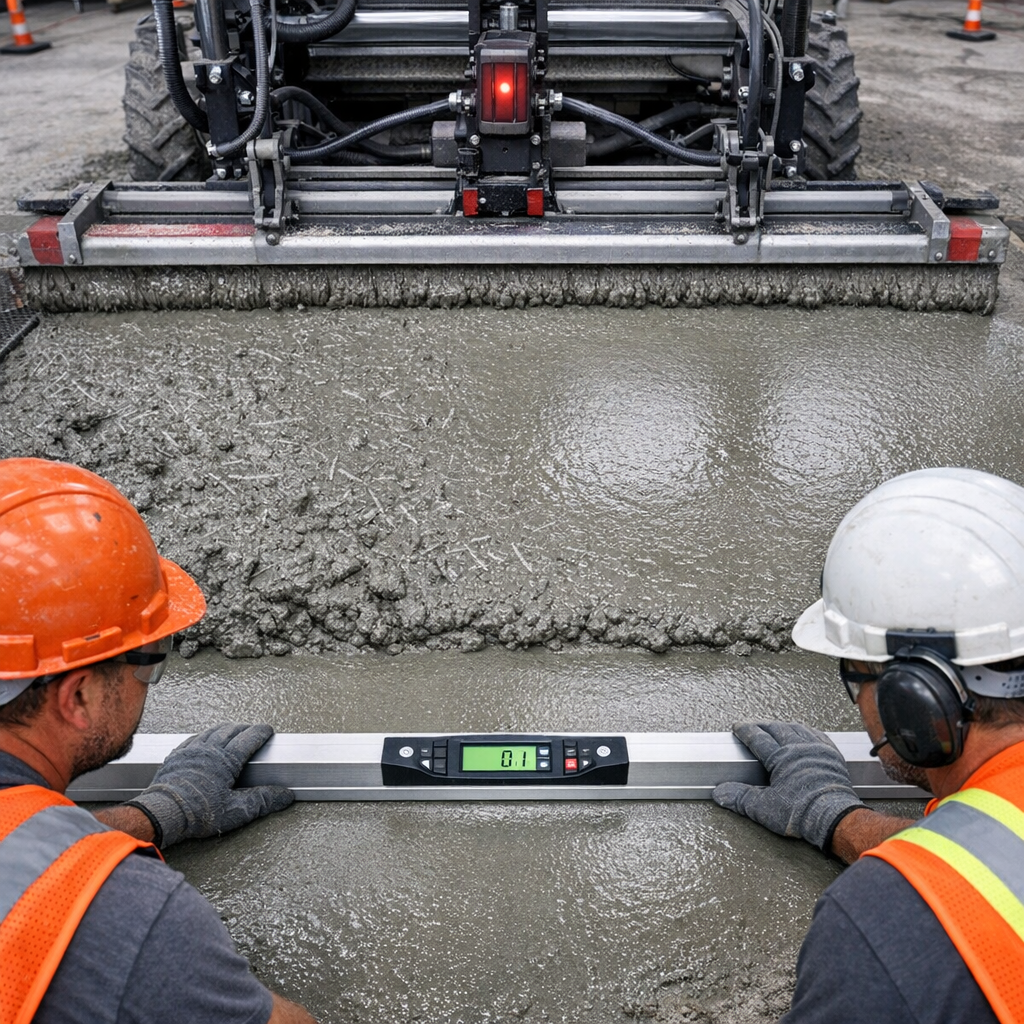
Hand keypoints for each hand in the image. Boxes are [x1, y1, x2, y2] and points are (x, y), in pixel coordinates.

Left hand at [127, 724, 293, 848]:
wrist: (162, 813)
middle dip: (245, 728)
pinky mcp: (176, 756)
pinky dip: (204, 735)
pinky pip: (193, 738)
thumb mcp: (236, 811)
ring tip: (231, 731)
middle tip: (252, 731)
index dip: (261, 732)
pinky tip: (204, 740)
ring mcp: (191, 751)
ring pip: (212, 731)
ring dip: (225, 729)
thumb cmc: (197, 813)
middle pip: (231, 730)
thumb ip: (262, 801)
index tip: (268, 731)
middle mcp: (210, 749)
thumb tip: (284, 796)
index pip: (249, 738)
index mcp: (227, 759)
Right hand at [712, 722, 863, 851]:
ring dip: (784, 726)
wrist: (834, 818)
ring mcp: (817, 749)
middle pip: (776, 728)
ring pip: (797, 728)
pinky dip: (808, 731)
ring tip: (777, 726)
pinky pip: (818, 735)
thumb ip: (740, 798)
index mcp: (780, 757)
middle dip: (762, 725)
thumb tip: (721, 793)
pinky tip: (806, 733)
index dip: (746, 731)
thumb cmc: (802, 812)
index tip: (738, 727)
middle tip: (754, 725)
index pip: (758, 737)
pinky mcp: (832, 755)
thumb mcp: (764, 808)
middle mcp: (798, 748)